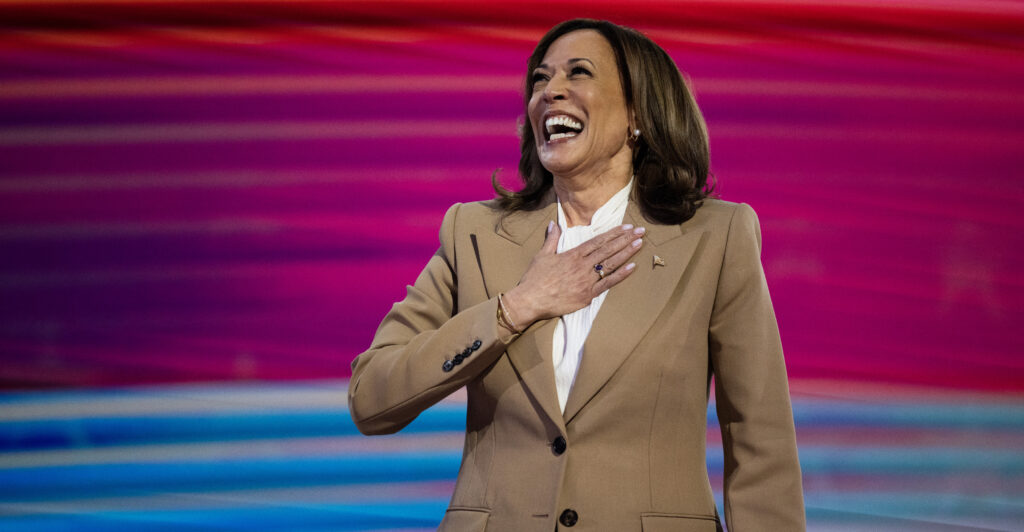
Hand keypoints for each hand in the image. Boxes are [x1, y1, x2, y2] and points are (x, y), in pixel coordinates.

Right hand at [502, 222, 644, 327]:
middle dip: (625, 239)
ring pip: (610, 264)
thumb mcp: (542, 255)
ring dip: (626, 253)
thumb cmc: (535, 279)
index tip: (627, 227)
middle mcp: (582, 266)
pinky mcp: (587, 295)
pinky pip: (608, 283)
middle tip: (640, 231)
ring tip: (639, 244)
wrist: (531, 300)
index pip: (598, 241)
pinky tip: (632, 267)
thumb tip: (553, 223)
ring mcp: (587, 280)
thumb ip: (551, 239)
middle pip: (608, 250)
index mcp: (573, 255)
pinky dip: (620, 275)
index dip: (614, 233)